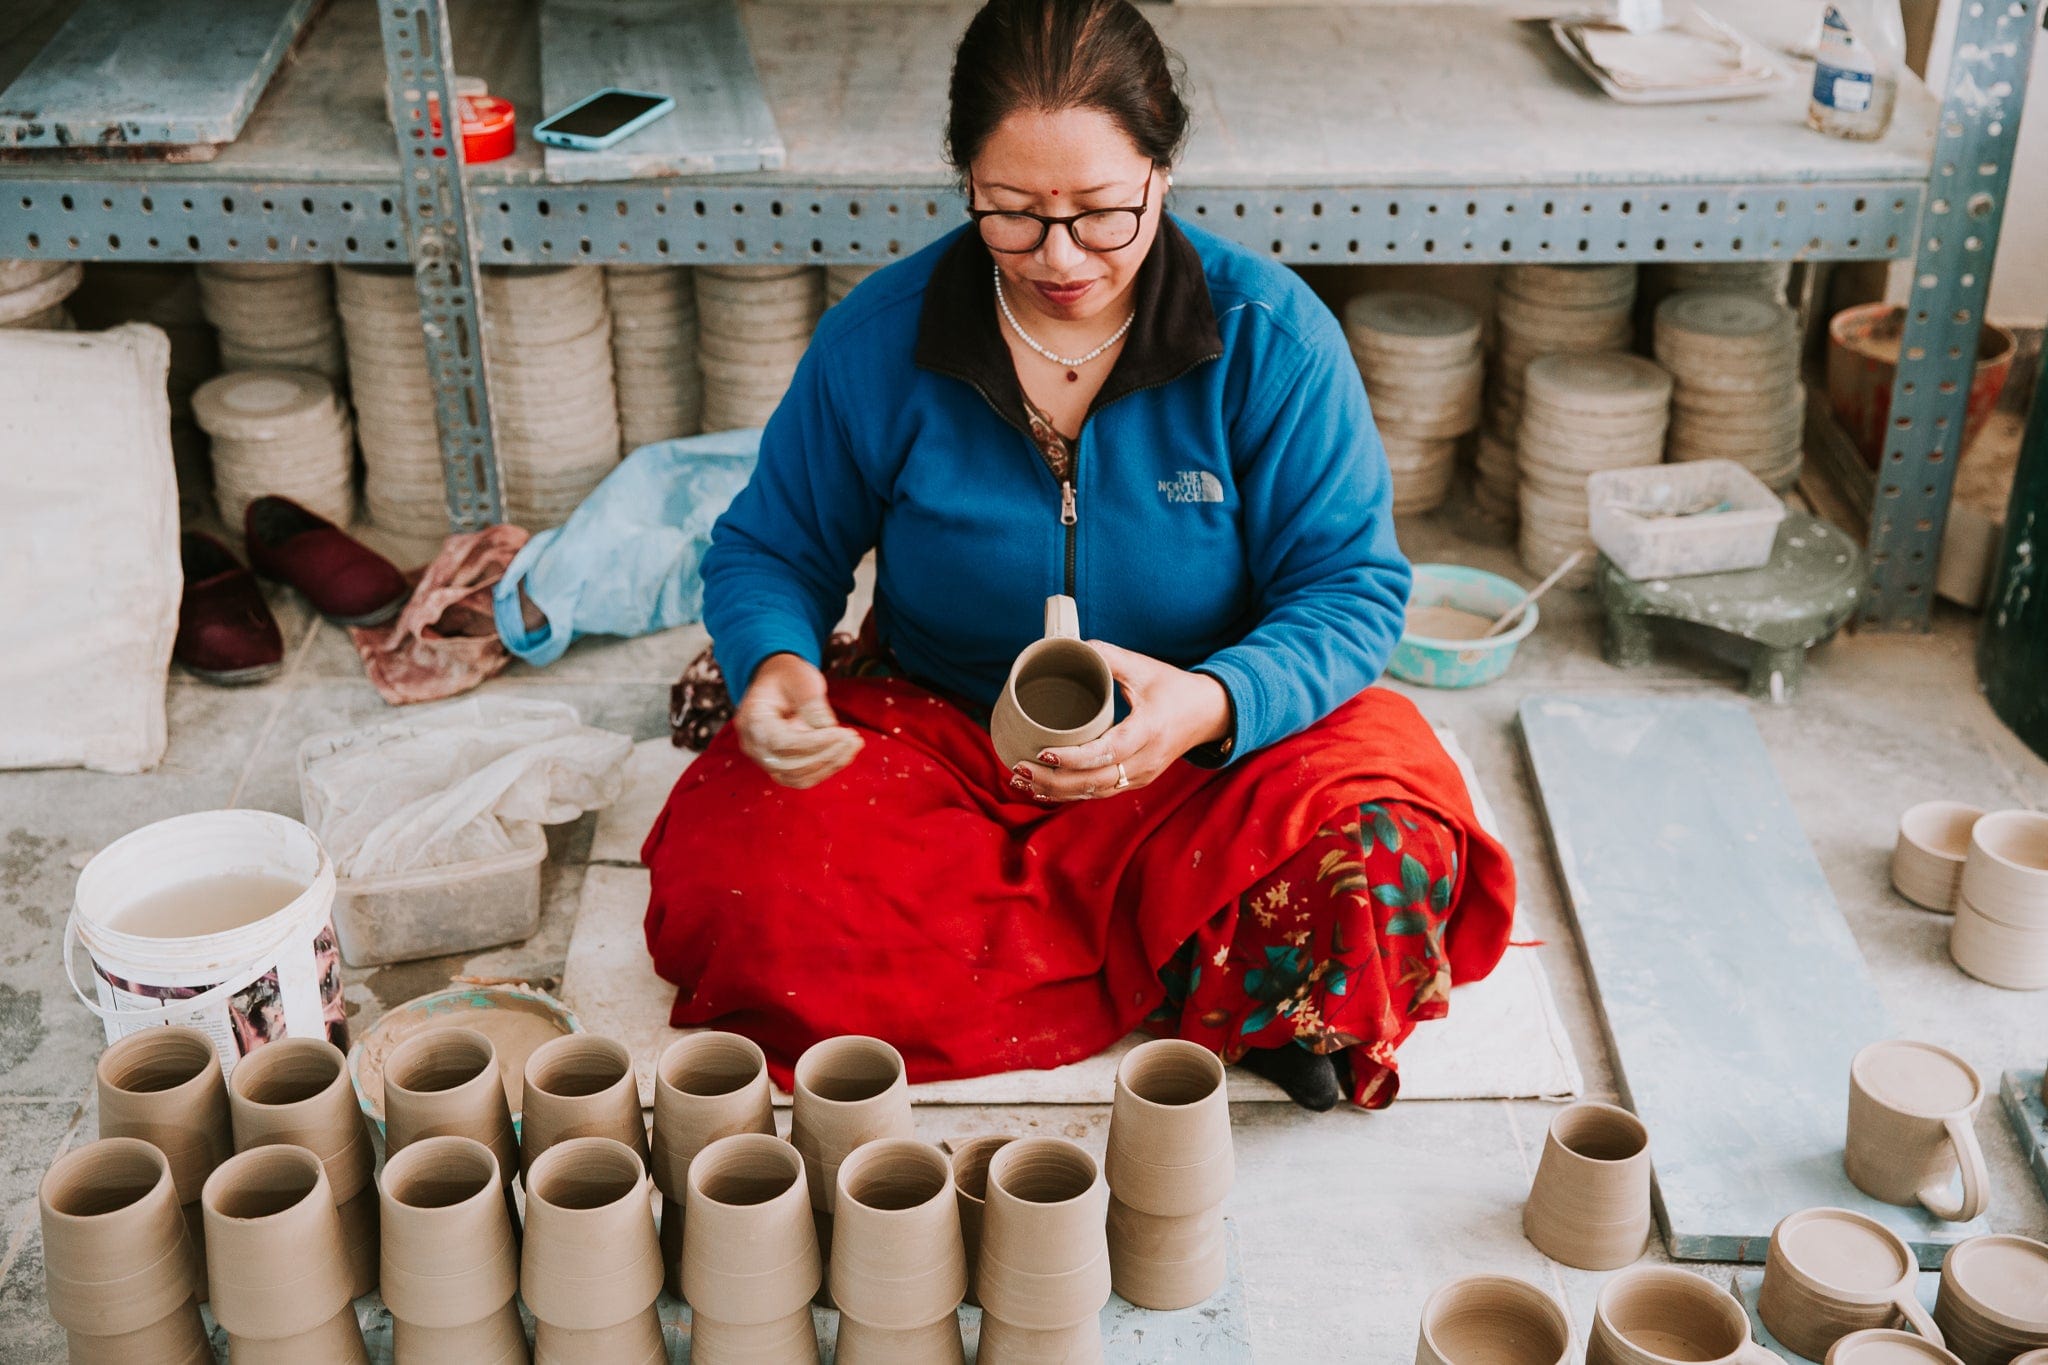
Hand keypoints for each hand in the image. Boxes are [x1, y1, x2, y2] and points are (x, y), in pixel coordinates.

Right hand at [734, 653, 863, 788]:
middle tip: (854, 738)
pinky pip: (803, 778)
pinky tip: (845, 754)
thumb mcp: (801, 679)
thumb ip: (812, 704)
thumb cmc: (788, 677)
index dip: (814, 743)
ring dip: (830, 765)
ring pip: (799, 777)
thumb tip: (828, 730)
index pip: (782, 742)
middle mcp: (753, 745)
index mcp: (752, 720)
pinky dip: (826, 769)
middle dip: (826, 754)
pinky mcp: (780, 768)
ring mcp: (765, 760)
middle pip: (790, 765)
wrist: (777, 683)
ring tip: (853, 745)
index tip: (842, 733)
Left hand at [1008, 642, 1229, 802]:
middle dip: (1054, 780)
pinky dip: (1071, 793)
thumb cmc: (1173, 687)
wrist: (1208, 714)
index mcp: (1149, 730)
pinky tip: (1043, 789)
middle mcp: (1146, 760)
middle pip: (1095, 781)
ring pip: (1095, 793)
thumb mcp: (1143, 666)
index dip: (1074, 757)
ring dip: (1057, 791)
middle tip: (1020, 767)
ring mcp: (1142, 775)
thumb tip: (1067, 646)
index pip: (1108, 752)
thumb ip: (1107, 656)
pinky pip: (1100, 793)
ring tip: (1021, 780)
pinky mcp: (1136, 781)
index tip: (1043, 752)